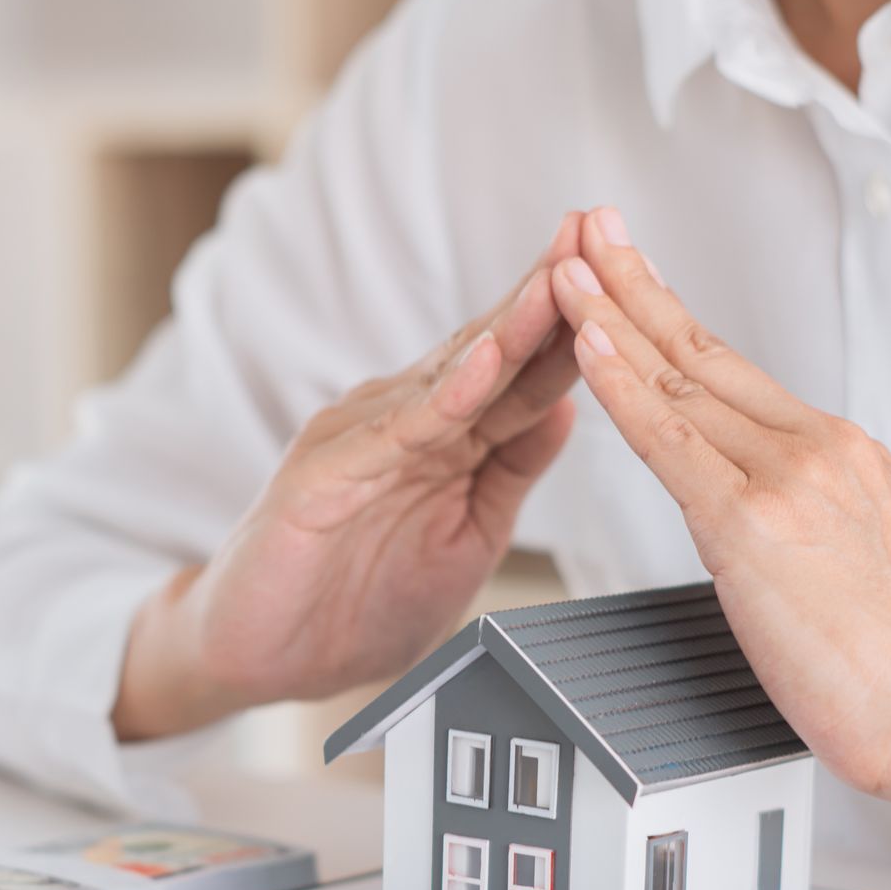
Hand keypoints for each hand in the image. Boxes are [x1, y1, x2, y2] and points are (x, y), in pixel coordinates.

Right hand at [113, 214, 585, 739]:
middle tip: (596, 228)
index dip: (571, 321)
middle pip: (487, 349)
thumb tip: (571, 403)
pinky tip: (483, 368)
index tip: (626, 271)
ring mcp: (358, 441)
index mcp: (440, 436)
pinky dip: (440, 399)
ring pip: (446, 377)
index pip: (518, 369)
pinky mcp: (322, 476)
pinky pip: (392, 434)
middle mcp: (400, 421)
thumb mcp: (467, 533)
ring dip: (505, 327)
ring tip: (556, 279)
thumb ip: (511, 469)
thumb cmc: (359, 603)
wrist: (264, 661)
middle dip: (543, 290)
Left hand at [551, 208, 890, 889]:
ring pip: (677, 381)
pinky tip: (587, 344)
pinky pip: (667, 441)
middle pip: (702, 352)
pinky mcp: (749, 523)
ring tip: (566, 265)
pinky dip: (620, 385)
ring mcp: (782, 478)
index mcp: (839, 454)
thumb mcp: (882, 560)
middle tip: (591, 227)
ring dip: (612, 315)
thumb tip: (814, 519)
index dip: (674, 321)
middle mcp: (813, 448)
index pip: (733, 375)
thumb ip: (835, 519)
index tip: (638, 278)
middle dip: (637, 284)